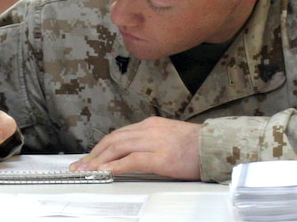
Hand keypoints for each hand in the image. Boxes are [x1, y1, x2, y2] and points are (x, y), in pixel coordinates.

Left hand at [70, 116, 201, 179]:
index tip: (89, 158)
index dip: (100, 147)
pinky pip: (132, 161)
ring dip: (99, 160)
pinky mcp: (161, 157)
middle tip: (80, 166)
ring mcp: (154, 143)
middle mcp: (148, 130)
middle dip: (94, 154)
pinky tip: (106, 172)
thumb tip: (130, 154)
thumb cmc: (195, 145)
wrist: (216, 146)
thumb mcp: (167, 136)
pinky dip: (116, 166)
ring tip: (87, 171)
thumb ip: (149, 141)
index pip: (118, 135)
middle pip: (113, 140)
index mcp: (150, 125)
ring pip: (118, 148)